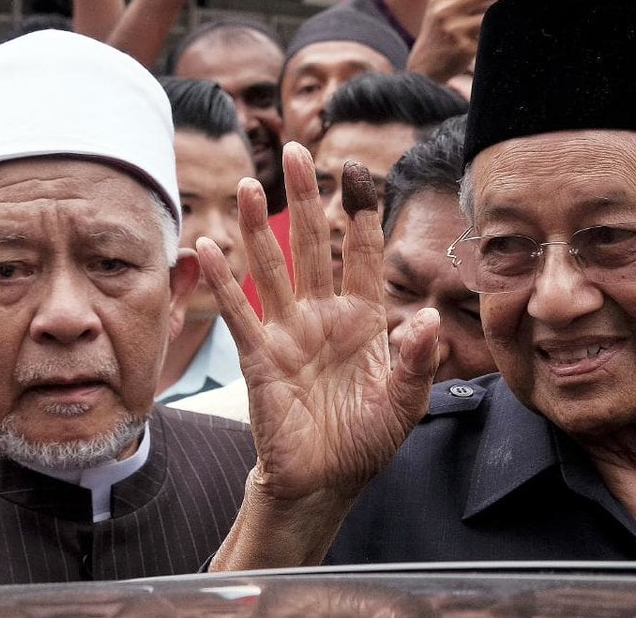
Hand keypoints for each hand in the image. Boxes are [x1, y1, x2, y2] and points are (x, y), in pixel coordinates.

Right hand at [197, 143, 439, 501]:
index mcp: (365, 320)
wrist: (326, 483)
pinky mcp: (259, 359)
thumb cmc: (367, 441)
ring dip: (257, 227)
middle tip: (297, 151)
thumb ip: (418, 361)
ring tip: (247, 184)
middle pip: (312, 245)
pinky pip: (240, 314)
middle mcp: (324, 316)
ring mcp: (288, 333)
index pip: (362, 255)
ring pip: (272, 269)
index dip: (361, 214)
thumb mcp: (406, 403)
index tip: (359, 171)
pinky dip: (224, 282)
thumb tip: (427, 317)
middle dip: (305, 199)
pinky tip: (209, 248)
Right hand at [407, 0, 515, 83]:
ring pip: (487, 13)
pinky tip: (502, 30)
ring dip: (503, 10)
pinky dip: (498, 29)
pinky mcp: (465, 48)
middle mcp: (444, 12)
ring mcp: (454, 31)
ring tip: (510, 10)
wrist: (425, 66)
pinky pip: (489, 33)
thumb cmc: (438, 34)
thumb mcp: (438, 10)